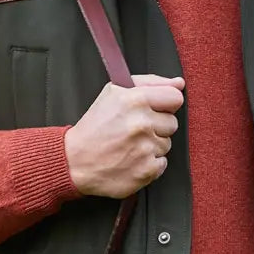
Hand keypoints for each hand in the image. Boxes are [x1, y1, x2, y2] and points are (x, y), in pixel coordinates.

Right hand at [64, 75, 185, 198]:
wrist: (74, 161)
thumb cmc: (95, 126)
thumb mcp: (114, 93)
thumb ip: (150, 83)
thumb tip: (179, 83)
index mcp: (134, 100)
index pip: (175, 97)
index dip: (165, 104)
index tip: (154, 110)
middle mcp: (141, 123)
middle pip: (172, 122)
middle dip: (157, 126)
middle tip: (134, 130)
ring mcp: (145, 149)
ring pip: (166, 144)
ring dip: (152, 145)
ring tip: (130, 146)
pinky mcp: (147, 170)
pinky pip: (162, 163)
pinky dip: (149, 164)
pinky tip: (131, 160)